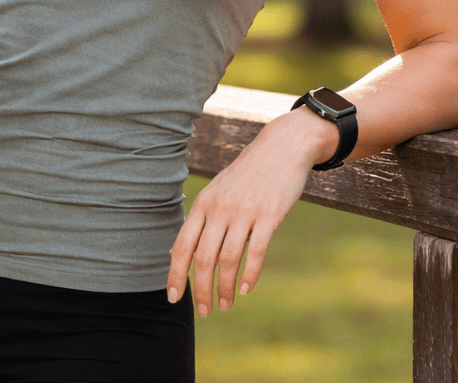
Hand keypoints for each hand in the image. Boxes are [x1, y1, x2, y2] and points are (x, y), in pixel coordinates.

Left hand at [166, 109, 337, 315]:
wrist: (283, 147)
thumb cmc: (249, 173)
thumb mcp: (220, 189)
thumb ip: (207, 216)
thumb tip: (193, 251)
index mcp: (203, 203)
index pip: (182, 246)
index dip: (175, 274)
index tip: (174, 298)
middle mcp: (219, 208)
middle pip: (203, 258)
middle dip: (200, 290)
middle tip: (204, 311)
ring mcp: (244, 212)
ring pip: (227, 260)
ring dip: (224, 288)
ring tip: (225, 305)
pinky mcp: (269, 216)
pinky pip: (256, 252)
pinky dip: (249, 275)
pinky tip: (246, 289)